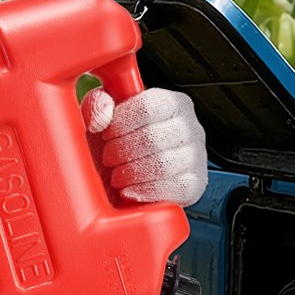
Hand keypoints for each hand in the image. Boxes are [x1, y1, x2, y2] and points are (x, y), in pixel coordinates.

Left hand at [80, 86, 207, 206]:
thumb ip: (97, 105)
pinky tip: (130, 190)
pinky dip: (146, 192)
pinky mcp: (196, 184)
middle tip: (108, 159)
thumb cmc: (121, 143)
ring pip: (163, 164)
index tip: (106, 134)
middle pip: (153, 137)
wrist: (133, 178)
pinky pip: (174, 188)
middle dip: (121, 151)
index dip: (120, 123)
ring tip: (117, 176)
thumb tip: (102, 117)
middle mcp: (191, 126)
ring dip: (130, 173)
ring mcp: (196, 156)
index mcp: (172, 103)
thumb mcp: (105, 117)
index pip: (148, 106)